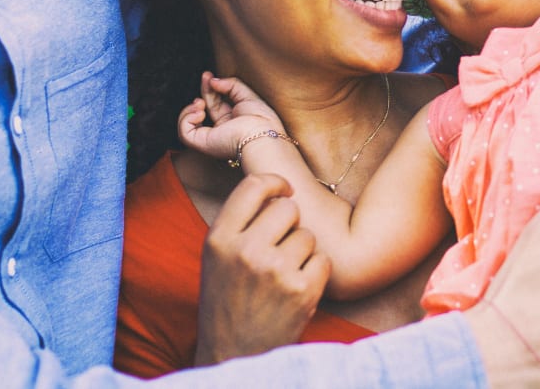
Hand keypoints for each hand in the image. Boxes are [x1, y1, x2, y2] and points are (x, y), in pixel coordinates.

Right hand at [177, 73, 285, 159]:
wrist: (262, 135)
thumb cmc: (261, 119)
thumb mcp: (247, 95)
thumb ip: (230, 85)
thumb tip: (212, 81)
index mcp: (232, 120)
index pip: (214, 102)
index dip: (209, 87)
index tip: (207, 75)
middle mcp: (220, 129)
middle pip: (203, 108)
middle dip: (203, 91)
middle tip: (206, 78)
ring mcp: (211, 137)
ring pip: (188, 124)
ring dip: (189, 109)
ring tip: (200, 102)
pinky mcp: (203, 143)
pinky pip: (184, 133)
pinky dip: (186, 119)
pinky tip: (199, 112)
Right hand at [193, 173, 329, 364]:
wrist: (234, 355)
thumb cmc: (227, 301)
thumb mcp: (216, 258)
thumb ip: (240, 223)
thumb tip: (278, 189)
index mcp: (219, 239)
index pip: (253, 187)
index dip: (275, 183)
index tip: (285, 190)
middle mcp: (246, 251)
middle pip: (288, 208)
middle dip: (290, 224)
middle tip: (280, 247)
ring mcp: (276, 271)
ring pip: (308, 235)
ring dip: (302, 252)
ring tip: (284, 275)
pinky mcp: (302, 291)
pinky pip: (323, 260)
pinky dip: (316, 273)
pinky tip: (298, 289)